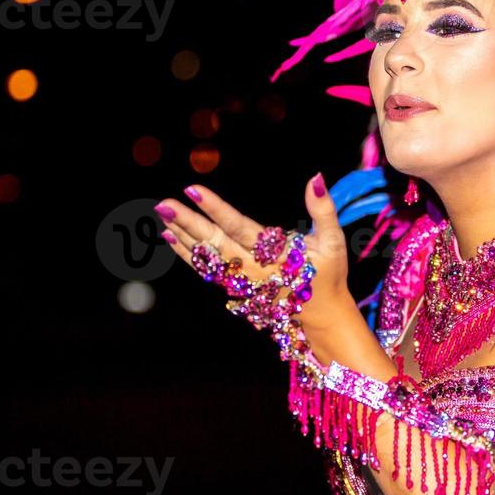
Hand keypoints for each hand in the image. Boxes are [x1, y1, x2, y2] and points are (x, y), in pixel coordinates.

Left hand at [154, 173, 355, 337]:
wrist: (320, 317)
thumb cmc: (328, 275)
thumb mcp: (333, 242)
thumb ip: (323, 210)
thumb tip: (315, 178)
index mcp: (275, 255)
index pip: (239, 228)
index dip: (216, 209)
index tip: (193, 191)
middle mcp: (253, 269)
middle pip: (215, 243)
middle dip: (188, 223)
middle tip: (164, 204)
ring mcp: (241, 280)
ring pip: (205, 258)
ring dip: (182, 237)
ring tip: (161, 217)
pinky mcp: (234, 286)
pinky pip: (205, 269)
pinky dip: (186, 253)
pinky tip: (170, 236)